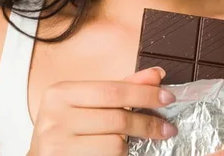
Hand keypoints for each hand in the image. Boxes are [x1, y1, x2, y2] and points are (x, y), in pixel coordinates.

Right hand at [27, 67, 177, 155]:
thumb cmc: (67, 128)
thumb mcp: (88, 102)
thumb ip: (121, 88)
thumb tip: (156, 75)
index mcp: (60, 93)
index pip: (112, 90)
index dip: (144, 94)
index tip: (168, 97)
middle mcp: (55, 117)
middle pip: (117, 118)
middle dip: (147, 123)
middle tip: (167, 127)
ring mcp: (57, 144)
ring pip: (115, 144)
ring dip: (129, 144)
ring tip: (127, 143)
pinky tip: (113, 153)